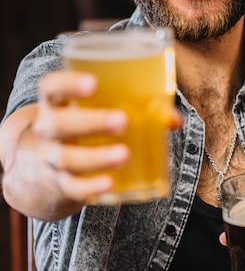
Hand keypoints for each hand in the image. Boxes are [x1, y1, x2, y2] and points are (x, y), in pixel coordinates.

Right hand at [33, 70, 180, 204]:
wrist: (46, 169)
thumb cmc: (84, 128)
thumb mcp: (98, 112)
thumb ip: (136, 108)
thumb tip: (172, 119)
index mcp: (56, 104)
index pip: (51, 88)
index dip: (68, 83)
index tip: (93, 83)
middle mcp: (49, 130)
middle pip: (59, 124)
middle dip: (91, 122)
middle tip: (122, 121)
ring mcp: (52, 159)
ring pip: (67, 158)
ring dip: (97, 157)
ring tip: (125, 154)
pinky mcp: (63, 185)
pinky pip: (74, 187)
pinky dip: (91, 186)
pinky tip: (110, 184)